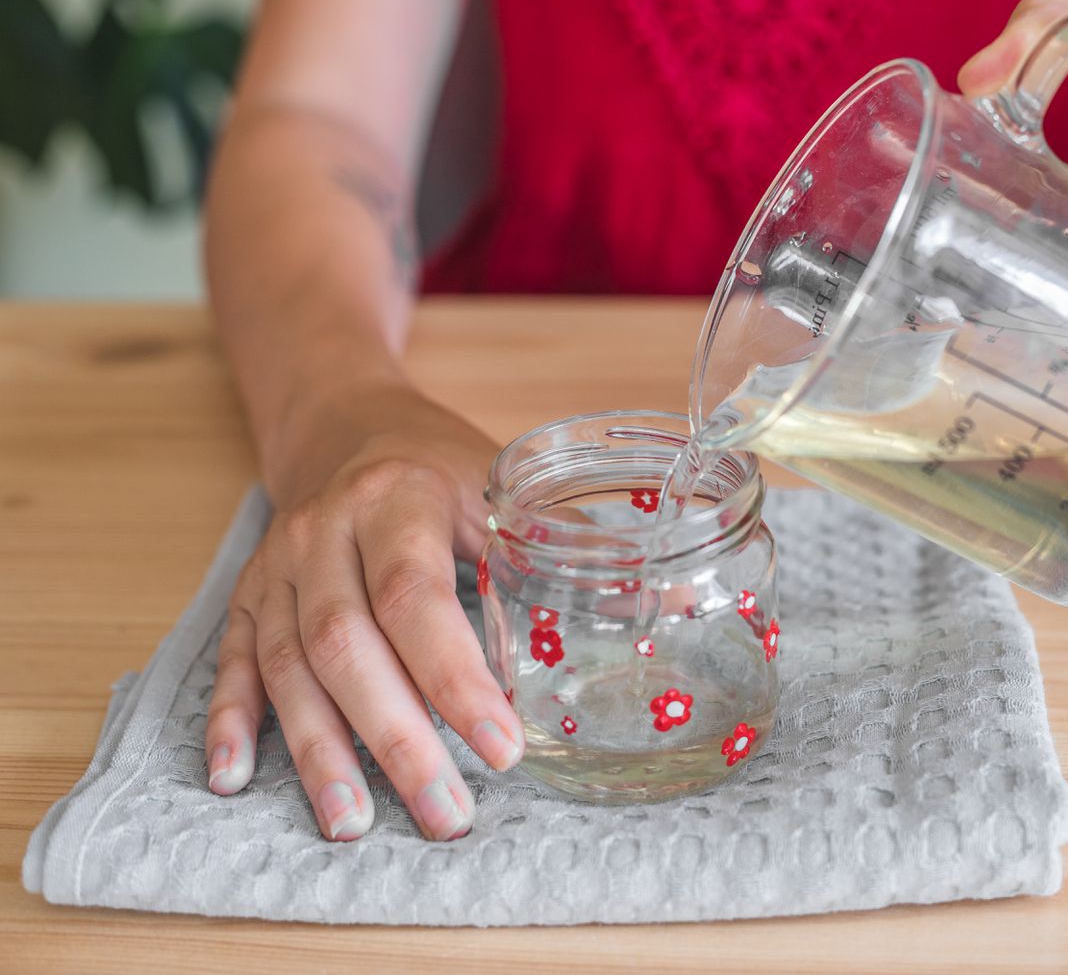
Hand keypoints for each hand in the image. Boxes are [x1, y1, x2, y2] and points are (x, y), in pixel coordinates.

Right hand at [204, 378, 521, 840]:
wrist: (345, 423)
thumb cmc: (439, 466)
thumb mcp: (502, 484)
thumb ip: (560, 548)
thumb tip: (656, 608)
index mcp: (400, 499)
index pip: (418, 596)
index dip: (456, 677)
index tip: (502, 747)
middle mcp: (326, 529)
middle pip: (346, 644)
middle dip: (395, 738)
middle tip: (443, 813)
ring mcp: (278, 563)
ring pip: (288, 664)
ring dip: (319, 751)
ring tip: (354, 824)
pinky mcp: (247, 592)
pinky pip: (231, 660)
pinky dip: (233, 721)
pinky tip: (236, 778)